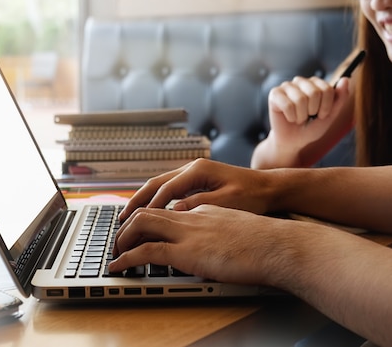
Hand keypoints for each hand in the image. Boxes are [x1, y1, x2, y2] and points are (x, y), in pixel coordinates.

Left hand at [111, 204, 286, 284]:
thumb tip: (215, 249)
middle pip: (149, 210)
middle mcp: (192, 215)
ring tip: (114, 252)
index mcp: (205, 210)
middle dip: (128, 224)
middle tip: (118, 238)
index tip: (139, 228)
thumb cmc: (268, 242)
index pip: (168, 209)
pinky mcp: (186, 251)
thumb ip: (221, 234)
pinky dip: (126, 257)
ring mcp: (188, 231)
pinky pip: (145, 251)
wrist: (278, 245)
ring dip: (123, 238)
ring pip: (141, 224)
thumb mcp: (239, 231)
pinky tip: (118, 266)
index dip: (149, 218)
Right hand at [118, 159, 270, 221]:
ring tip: (128, 216)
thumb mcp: (227, 202)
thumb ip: (200, 205)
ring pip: (159, 184)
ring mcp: (193, 173)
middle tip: (121, 218)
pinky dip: (155, 199)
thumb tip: (174, 210)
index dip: (149, 206)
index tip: (134, 223)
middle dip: (137, 200)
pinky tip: (149, 212)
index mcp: (198, 171)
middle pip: (155, 183)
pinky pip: (168, 189)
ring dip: (143, 199)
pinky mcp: (196, 181)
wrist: (270, 188)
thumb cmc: (252, 196)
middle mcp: (192, 168)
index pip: (165, 189)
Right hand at [268, 76, 350, 153]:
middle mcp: (300, 81)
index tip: (321, 115)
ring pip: (300, 99)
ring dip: (301, 116)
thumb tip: (346, 80)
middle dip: (313, 111)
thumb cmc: (310, 127)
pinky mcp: (274, 94)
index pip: (327, 89)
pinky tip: (289, 118)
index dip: (326, 107)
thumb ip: (339, 98)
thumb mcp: (329, 115)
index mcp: (314, 83)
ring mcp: (286, 86)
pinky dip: (291, 117)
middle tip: (307, 117)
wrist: (293, 141)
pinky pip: (288, 105)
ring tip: (298, 118)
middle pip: (314, 92)